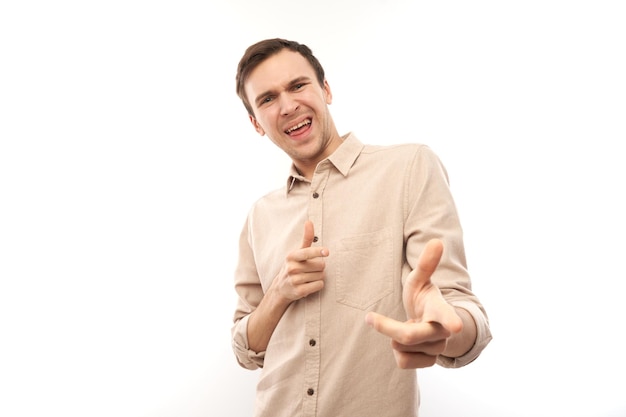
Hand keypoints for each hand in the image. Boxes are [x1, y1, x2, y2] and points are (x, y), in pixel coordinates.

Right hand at [274, 220, 328, 301]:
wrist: (281, 288)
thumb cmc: (293, 266)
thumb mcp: (298, 252)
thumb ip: (306, 238)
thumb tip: (309, 221)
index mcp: (292, 256)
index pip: (307, 252)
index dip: (317, 252)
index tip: (326, 252)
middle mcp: (292, 268)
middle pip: (320, 265)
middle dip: (319, 268)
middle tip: (310, 270)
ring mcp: (295, 280)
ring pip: (321, 276)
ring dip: (318, 277)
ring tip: (308, 277)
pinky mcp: (299, 291)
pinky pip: (319, 285)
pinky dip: (318, 285)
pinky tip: (309, 284)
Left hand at [365, 239, 462, 367]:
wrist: (428, 322)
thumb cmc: (423, 297)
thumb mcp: (420, 280)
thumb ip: (426, 264)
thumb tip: (437, 241)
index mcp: (441, 310)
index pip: (446, 315)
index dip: (450, 321)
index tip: (455, 326)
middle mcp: (442, 333)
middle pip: (407, 336)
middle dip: (386, 327)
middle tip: (370, 317)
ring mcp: (437, 350)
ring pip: (401, 349)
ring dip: (393, 337)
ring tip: (403, 327)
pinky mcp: (428, 362)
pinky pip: (402, 363)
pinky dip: (397, 352)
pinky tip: (405, 344)